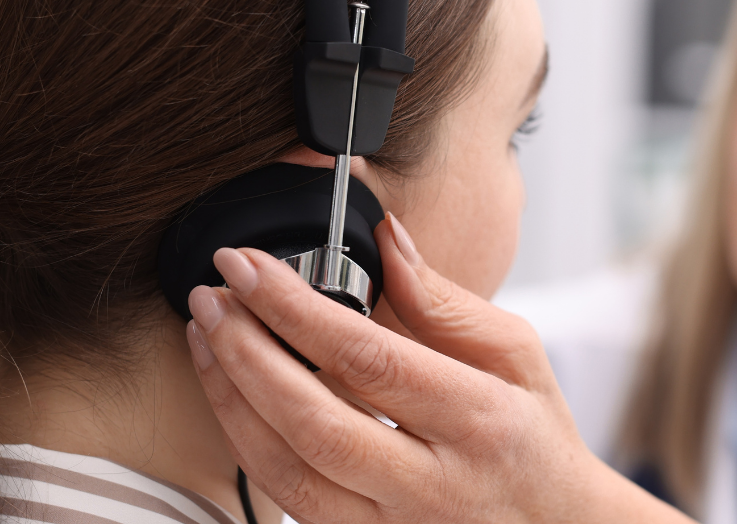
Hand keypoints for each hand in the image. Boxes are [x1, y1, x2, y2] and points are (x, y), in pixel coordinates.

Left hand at [185, 213, 690, 523]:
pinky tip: (231, 395)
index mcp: (478, 421)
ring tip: (205, 337)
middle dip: (247, 353)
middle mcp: (433, 484)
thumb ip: (444, 300)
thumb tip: (386, 238)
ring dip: (231, 400)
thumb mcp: (516, 356)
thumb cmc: (531, 438)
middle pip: (314, 423)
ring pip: (285, 473)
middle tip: (210, 297)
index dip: (296, 309)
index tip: (249, 265)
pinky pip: (286, 500)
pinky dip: (248, 443)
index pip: (370, 359)